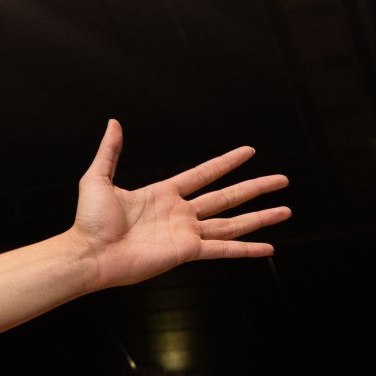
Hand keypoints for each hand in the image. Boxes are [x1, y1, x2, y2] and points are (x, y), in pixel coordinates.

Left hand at [70, 120, 291, 291]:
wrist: (89, 253)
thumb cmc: (89, 221)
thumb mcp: (98, 178)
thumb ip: (110, 151)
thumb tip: (114, 122)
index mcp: (163, 195)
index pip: (203, 174)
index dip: (226, 162)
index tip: (249, 151)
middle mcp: (180, 214)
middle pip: (227, 197)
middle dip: (256, 188)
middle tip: (282, 179)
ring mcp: (186, 234)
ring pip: (232, 222)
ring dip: (260, 217)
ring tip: (286, 210)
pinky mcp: (187, 252)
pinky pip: (223, 249)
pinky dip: (246, 249)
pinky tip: (269, 248)